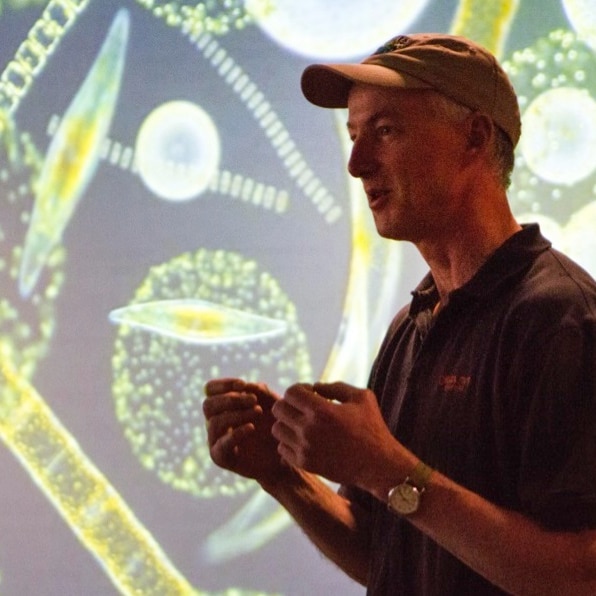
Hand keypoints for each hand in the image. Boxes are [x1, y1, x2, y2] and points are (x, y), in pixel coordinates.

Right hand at [203, 378, 285, 484]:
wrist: (285, 453)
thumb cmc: (276, 424)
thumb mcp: (272, 402)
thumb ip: (259, 391)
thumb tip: (244, 386)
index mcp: (222, 406)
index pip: (210, 390)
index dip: (223, 384)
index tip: (242, 384)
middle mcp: (215, 422)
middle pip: (208, 405)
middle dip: (230, 399)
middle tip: (253, 400)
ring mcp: (216, 440)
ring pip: (215, 422)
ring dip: (237, 414)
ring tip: (258, 411)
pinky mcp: (221, 458)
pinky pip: (221, 445)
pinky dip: (235, 433)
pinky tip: (252, 427)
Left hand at [271, 381, 398, 488]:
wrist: (378, 465)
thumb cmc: (372, 427)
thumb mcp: (361, 397)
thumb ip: (335, 387)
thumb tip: (314, 386)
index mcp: (321, 410)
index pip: (291, 392)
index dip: (299, 389)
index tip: (311, 394)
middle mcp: (309, 429)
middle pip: (278, 409)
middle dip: (290, 404)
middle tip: (304, 408)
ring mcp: (305, 448)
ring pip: (277, 429)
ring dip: (287, 423)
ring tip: (303, 424)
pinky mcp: (305, 464)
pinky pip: (282, 448)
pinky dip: (289, 442)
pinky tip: (305, 440)